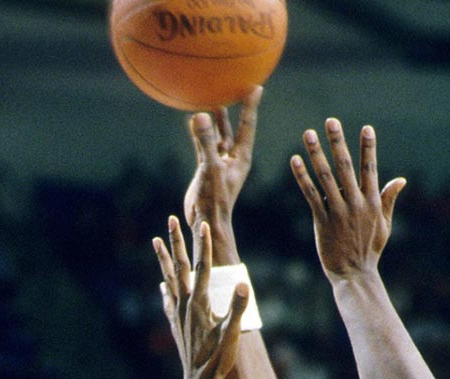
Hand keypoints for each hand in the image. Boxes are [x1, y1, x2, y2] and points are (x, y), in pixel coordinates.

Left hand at [154, 217, 248, 378]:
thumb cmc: (218, 358)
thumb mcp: (232, 333)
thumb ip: (237, 308)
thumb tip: (242, 285)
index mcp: (199, 303)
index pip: (202, 266)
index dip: (202, 244)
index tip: (201, 224)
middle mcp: (184, 304)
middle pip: (179, 266)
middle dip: (176, 241)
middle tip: (170, 219)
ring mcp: (177, 313)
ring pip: (168, 278)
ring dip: (163, 259)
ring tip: (156, 241)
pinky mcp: (175, 323)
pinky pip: (168, 299)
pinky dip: (165, 288)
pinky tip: (162, 285)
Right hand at [183, 87, 261, 265]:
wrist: (206, 221)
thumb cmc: (214, 198)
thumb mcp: (210, 167)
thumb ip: (205, 142)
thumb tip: (201, 115)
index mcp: (241, 157)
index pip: (247, 125)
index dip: (250, 105)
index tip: (256, 86)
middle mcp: (233, 158)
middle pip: (236, 127)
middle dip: (236, 108)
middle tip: (235, 87)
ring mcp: (220, 163)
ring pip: (219, 136)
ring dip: (217, 120)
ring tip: (214, 99)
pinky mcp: (207, 168)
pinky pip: (204, 145)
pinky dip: (199, 133)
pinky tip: (192, 121)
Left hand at [290, 118, 405, 282]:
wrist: (355, 274)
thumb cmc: (370, 249)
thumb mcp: (384, 224)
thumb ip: (388, 199)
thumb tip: (401, 179)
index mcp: (372, 202)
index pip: (370, 168)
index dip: (368, 148)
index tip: (366, 128)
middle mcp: (355, 203)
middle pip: (345, 167)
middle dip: (338, 142)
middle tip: (331, 121)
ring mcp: (338, 212)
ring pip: (325, 177)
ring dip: (316, 154)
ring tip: (308, 134)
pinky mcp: (322, 221)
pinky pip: (311, 195)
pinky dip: (302, 177)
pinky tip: (295, 160)